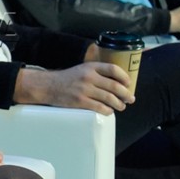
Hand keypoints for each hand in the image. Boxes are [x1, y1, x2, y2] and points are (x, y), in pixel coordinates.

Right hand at [15, 62, 133, 113]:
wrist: (48, 86)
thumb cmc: (67, 79)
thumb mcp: (82, 69)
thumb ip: (97, 72)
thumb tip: (116, 82)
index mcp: (90, 67)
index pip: (113, 69)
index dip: (124, 77)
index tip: (128, 83)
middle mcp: (88, 77)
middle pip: (114, 86)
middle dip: (126, 94)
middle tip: (130, 99)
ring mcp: (84, 90)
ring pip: (109, 98)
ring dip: (119, 104)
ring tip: (121, 106)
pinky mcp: (80, 102)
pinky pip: (100, 108)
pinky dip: (108, 111)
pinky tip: (109, 111)